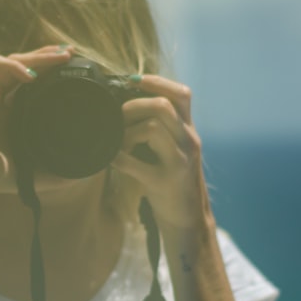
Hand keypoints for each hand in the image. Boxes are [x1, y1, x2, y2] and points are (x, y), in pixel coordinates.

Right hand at [0, 45, 71, 200]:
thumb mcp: (32, 171)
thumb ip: (54, 171)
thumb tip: (80, 176)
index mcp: (8, 109)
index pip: (30, 78)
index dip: (50, 68)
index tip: (73, 63)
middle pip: (22, 65)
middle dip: (46, 56)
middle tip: (70, 52)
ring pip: (9, 61)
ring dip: (35, 56)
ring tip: (59, 57)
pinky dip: (11, 66)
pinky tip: (31, 75)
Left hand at [111, 75, 210, 229]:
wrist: (188, 219)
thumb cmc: (173, 181)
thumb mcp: (174, 149)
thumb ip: (161, 128)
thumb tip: (127, 105)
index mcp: (188, 131)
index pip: (181, 94)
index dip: (156, 82)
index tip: (132, 80)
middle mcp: (189, 142)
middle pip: (164, 106)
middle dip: (133, 105)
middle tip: (117, 116)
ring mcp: (179, 162)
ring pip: (153, 129)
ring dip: (127, 132)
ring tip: (117, 142)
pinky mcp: (165, 183)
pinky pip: (136, 164)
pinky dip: (117, 158)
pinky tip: (111, 159)